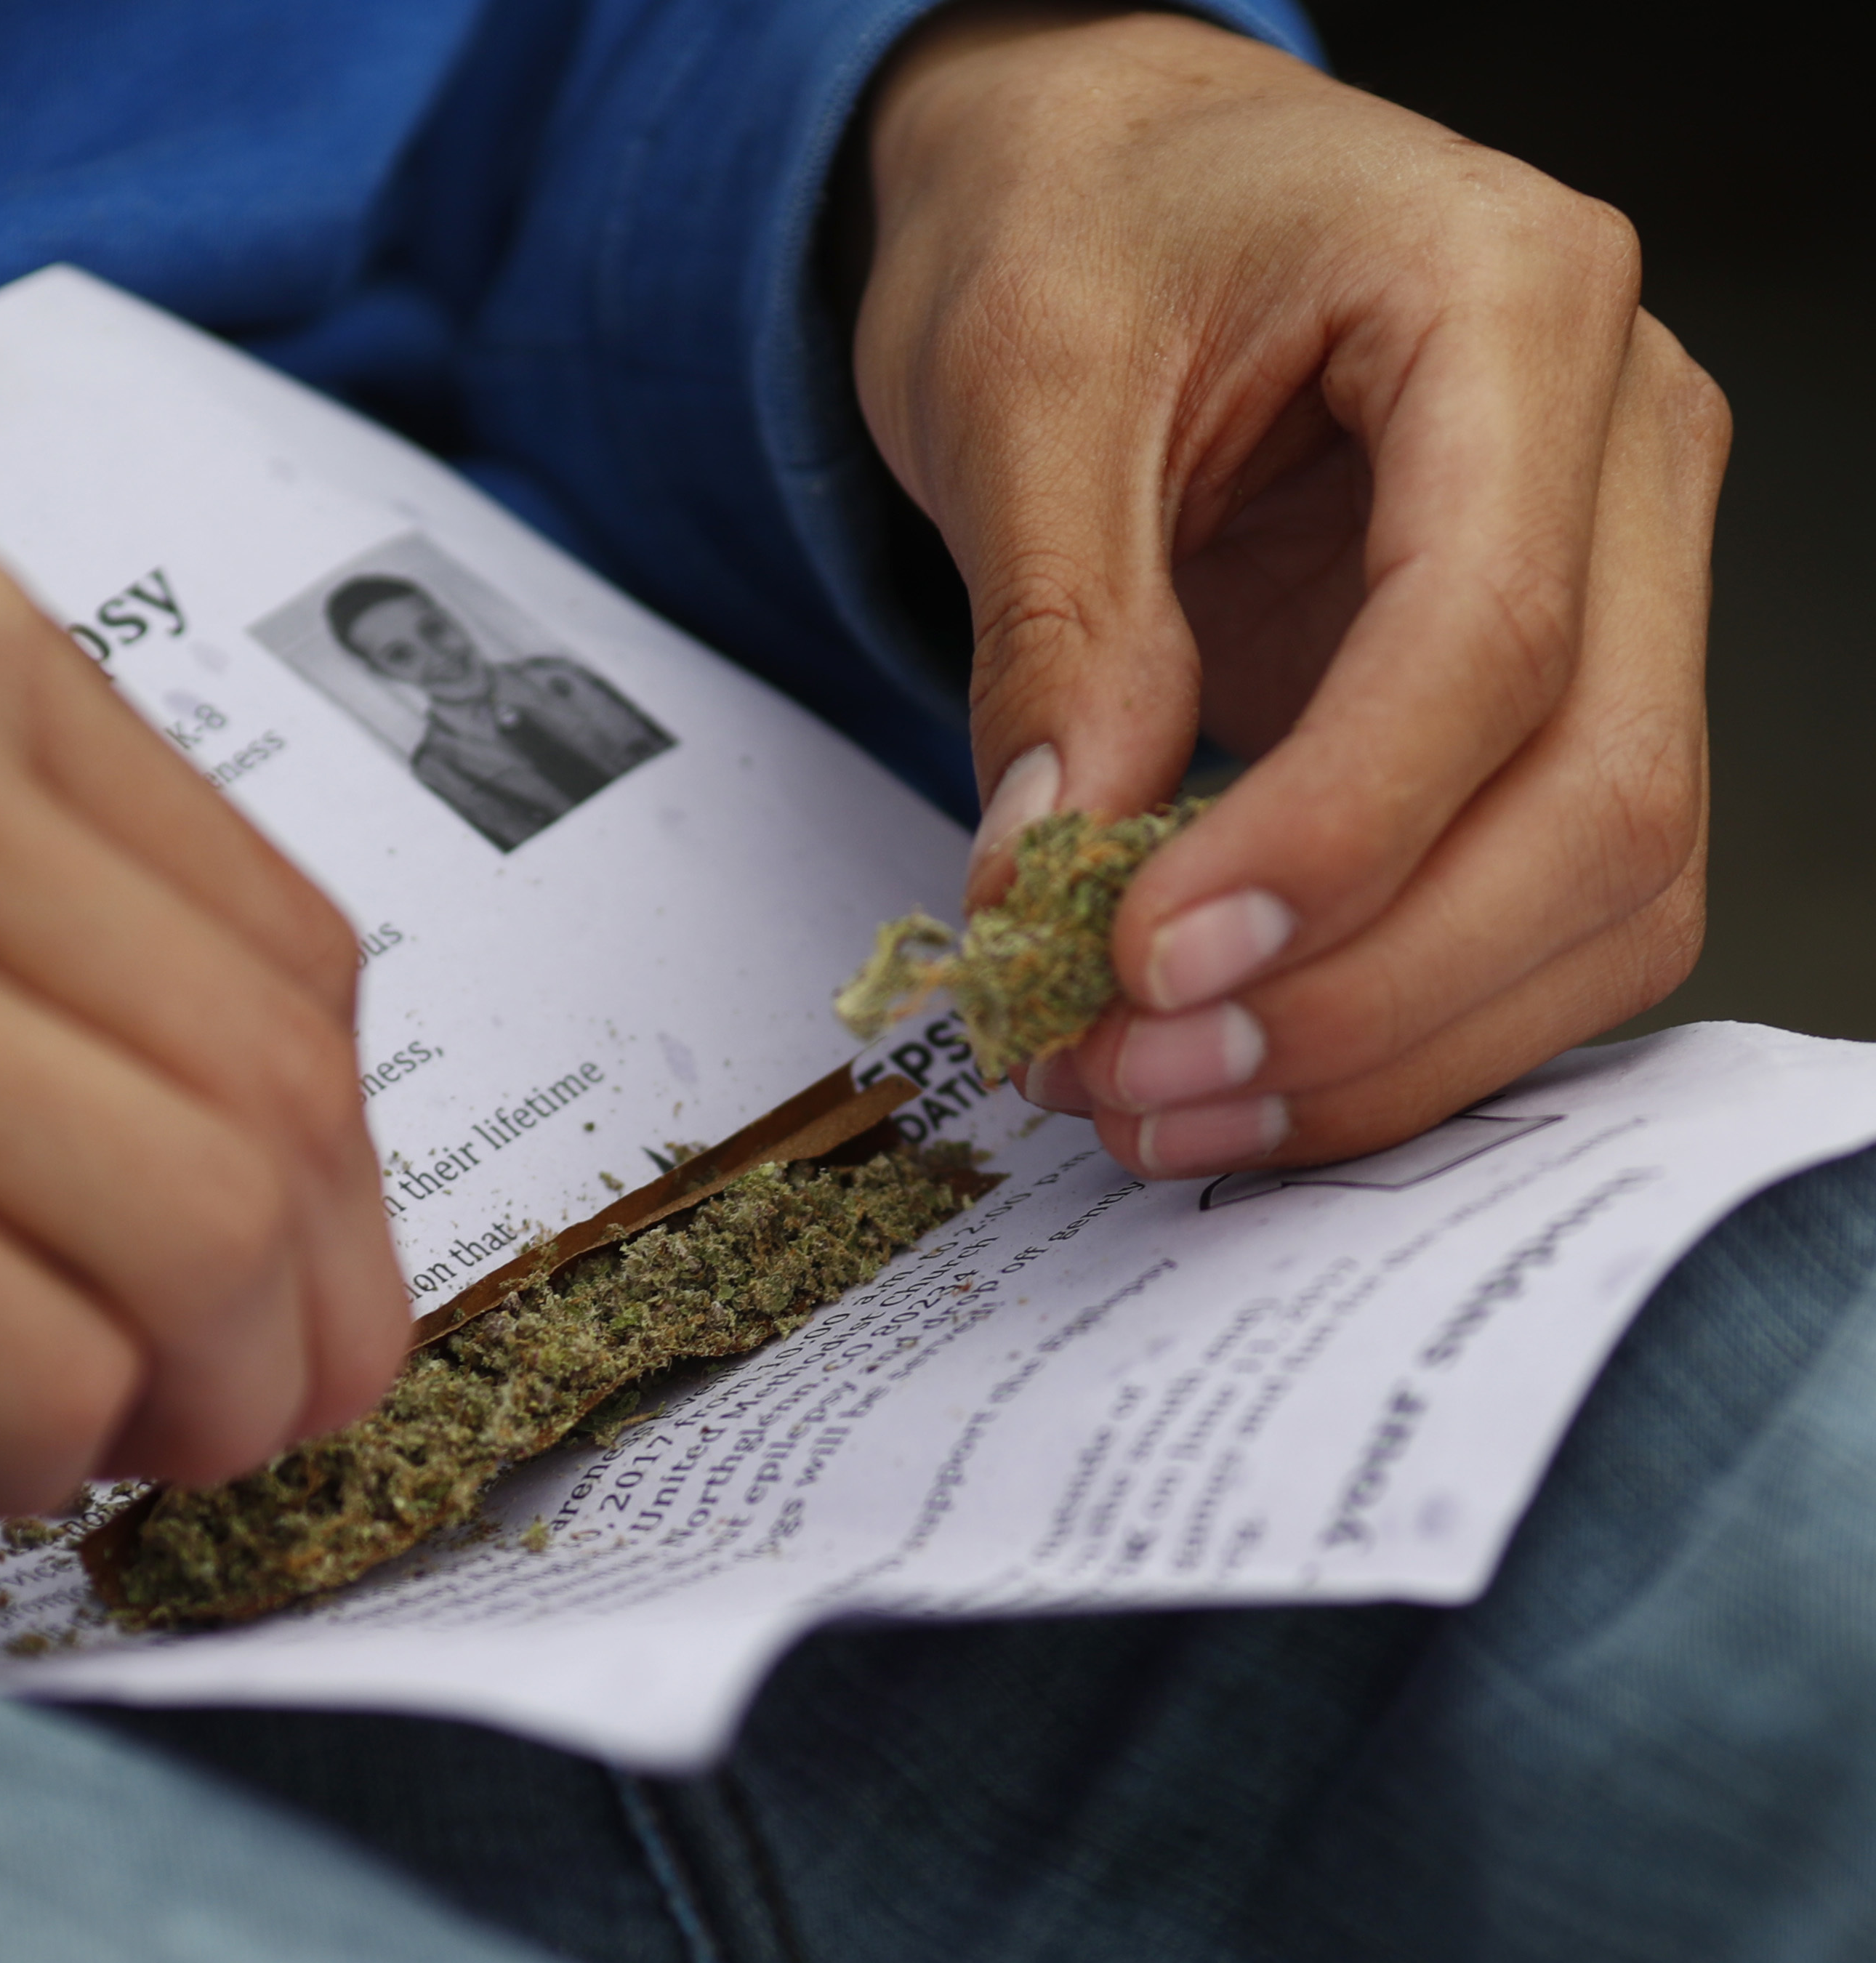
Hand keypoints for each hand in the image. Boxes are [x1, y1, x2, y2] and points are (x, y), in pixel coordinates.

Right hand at [0, 540, 410, 1512]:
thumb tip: (176, 1091)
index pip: (281, 936)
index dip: (327, 1152)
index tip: (284, 1263)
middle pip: (283, 1089)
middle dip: (310, 1305)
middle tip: (244, 1409)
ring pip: (210, 1232)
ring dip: (199, 1394)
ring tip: (87, 1438)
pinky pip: (42, 1360)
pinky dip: (38, 1446)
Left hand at [854, 6, 1724, 1176]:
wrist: (1108, 182)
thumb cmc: (1081, 221)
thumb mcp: (1018, 375)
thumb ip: (1058, 625)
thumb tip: (1050, 872)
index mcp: (1516, 303)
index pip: (1491, 632)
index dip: (1333, 835)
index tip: (1148, 961)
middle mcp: (1623, 451)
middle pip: (1600, 797)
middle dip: (1368, 987)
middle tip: (1138, 1074)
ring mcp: (1618, 586)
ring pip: (1610, 894)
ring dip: (1389, 1045)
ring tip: (1156, 1101)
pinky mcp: (1548, 701)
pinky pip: (1541, 909)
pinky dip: (1399, 1024)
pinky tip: (1235, 1076)